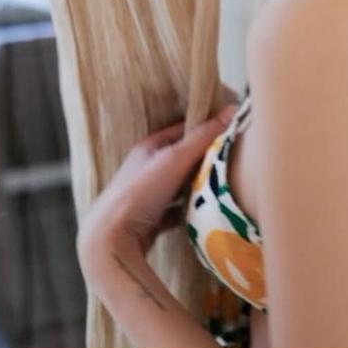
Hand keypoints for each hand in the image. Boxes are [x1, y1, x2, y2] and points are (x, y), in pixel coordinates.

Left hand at [77, 103, 238, 273]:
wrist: (112, 239)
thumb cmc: (141, 192)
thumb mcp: (175, 159)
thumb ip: (203, 137)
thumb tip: (233, 109)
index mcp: (149, 148)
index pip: (183, 130)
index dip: (206, 128)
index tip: (232, 131)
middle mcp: (147, 168)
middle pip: (183, 159)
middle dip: (207, 160)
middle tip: (236, 160)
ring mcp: (148, 195)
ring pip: (181, 186)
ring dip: (200, 186)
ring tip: (227, 186)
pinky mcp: (152, 220)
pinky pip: (177, 211)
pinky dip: (191, 212)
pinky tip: (207, 214)